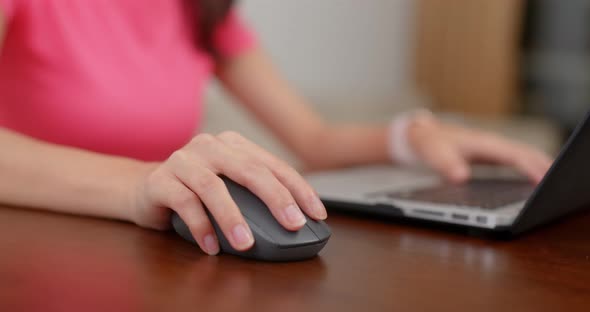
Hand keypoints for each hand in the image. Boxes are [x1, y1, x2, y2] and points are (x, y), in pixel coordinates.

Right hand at [130, 131, 326, 254]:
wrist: (143, 188)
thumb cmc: (196, 190)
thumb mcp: (229, 186)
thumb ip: (254, 194)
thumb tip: (294, 220)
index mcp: (234, 145)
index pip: (273, 165)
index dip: (298, 188)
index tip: (316, 213)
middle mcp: (210, 146)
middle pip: (249, 170)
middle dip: (276, 198)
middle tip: (293, 224)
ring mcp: (184, 160)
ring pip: (213, 187)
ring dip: (233, 218)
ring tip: (247, 244)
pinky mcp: (160, 180)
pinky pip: (184, 203)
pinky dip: (201, 227)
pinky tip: (212, 247)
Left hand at [406, 113, 552, 183]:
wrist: (418, 136)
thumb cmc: (427, 143)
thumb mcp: (432, 154)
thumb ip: (444, 164)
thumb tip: (460, 176)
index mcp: (482, 142)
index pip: (514, 154)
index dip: (531, 167)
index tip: (545, 180)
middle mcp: (490, 143)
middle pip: (525, 153)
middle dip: (544, 167)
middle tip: (560, 184)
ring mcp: (491, 149)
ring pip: (522, 156)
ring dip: (539, 167)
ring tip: (554, 183)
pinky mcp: (488, 155)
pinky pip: (515, 161)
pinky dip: (528, 168)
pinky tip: (534, 180)